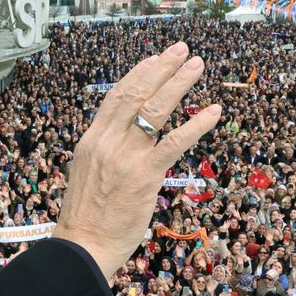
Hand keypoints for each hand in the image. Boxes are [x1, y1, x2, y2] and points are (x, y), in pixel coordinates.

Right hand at [52, 44, 220, 279]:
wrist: (82, 246)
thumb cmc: (86, 218)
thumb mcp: (88, 175)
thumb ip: (105, 154)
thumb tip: (123, 143)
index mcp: (91, 141)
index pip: (116, 98)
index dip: (138, 75)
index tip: (154, 59)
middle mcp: (107, 142)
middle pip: (137, 94)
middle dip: (162, 68)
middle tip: (182, 50)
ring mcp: (126, 157)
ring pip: (156, 110)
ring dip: (179, 84)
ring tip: (197, 65)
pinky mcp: (145, 175)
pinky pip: (175, 143)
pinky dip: (196, 124)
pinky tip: (213, 111)